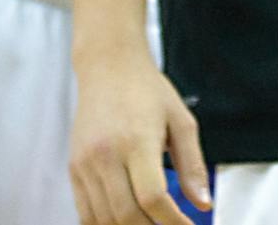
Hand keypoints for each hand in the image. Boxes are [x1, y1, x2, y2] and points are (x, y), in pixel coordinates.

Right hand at [69, 48, 208, 224]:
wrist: (108, 68)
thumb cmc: (148, 91)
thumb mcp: (181, 121)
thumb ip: (192, 165)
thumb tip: (203, 204)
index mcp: (137, 141)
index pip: (152, 197)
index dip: (172, 221)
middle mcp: (105, 155)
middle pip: (126, 214)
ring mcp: (85, 164)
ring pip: (104, 219)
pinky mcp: (74, 169)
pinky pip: (85, 212)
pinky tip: (126, 221)